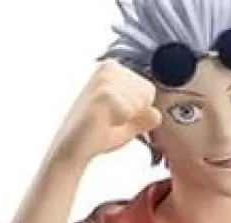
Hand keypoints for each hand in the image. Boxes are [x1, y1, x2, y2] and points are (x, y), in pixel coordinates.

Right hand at [48, 62, 162, 167]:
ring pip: (140, 103)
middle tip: (110, 120)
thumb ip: (143, 118)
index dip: (138, 111)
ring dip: (126, 120)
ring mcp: (105, 78)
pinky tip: (102, 122)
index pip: (149, 89)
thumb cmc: (97, 134)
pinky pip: (130, 112)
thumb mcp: (126, 125)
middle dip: (134, 115)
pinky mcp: (103, 92)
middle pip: (147, 95)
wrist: (73, 147)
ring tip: (106, 120)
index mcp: (114, 69)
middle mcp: (109, 67)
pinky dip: (119, 124)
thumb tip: (157, 114)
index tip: (117, 115)